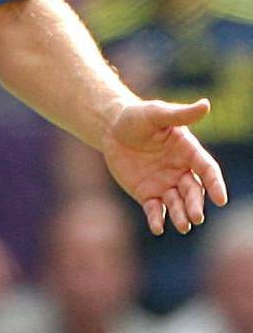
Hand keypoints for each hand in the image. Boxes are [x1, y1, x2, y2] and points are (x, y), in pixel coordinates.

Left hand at [101, 98, 228, 234]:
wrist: (112, 128)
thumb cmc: (138, 117)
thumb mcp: (156, 113)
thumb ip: (179, 114)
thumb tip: (206, 104)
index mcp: (190, 152)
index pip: (208, 170)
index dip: (215, 184)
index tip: (221, 199)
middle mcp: (181, 171)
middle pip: (193, 191)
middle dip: (195, 204)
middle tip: (196, 216)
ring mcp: (165, 184)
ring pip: (177, 203)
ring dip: (180, 215)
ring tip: (183, 226)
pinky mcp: (147, 193)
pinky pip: (154, 209)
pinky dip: (157, 219)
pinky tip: (157, 228)